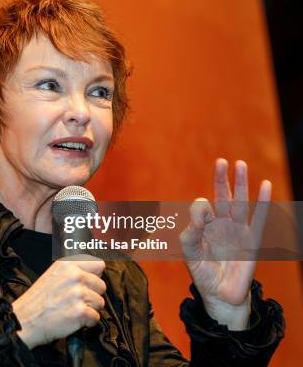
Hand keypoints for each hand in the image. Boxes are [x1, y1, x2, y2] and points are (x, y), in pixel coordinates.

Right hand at [12, 254, 105, 348]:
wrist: (25, 320)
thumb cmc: (38, 300)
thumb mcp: (52, 274)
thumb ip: (72, 271)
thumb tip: (93, 275)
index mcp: (67, 264)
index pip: (98, 264)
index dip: (95, 276)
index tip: (87, 284)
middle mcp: (74, 276)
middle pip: (102, 285)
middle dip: (93, 295)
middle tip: (77, 301)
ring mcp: (78, 293)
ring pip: (100, 303)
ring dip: (90, 309)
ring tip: (73, 310)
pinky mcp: (80, 312)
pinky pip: (96, 318)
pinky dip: (87, 322)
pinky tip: (74, 320)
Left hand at [179, 159, 270, 329]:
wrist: (219, 295)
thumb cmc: (202, 273)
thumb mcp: (189, 252)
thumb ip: (190, 232)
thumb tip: (200, 213)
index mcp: (204, 225)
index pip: (202, 206)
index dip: (200, 209)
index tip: (200, 221)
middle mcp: (221, 224)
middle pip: (222, 196)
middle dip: (221, 179)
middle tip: (221, 161)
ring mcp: (237, 231)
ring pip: (240, 202)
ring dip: (240, 184)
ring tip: (240, 164)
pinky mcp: (252, 240)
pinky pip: (259, 218)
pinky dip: (262, 202)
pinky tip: (265, 185)